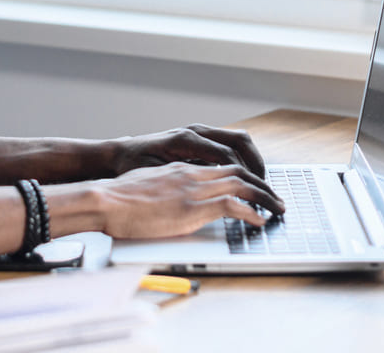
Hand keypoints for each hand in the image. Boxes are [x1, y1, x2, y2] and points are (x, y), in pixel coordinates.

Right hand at [94, 161, 283, 238]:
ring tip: (278, 208)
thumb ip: (165, 188)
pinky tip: (260, 220)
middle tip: (276, 195)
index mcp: (181, 168)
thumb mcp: (147, 185)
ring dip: (264, 195)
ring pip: (241, 183)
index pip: (222, 163)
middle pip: (238, 170)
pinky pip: (232, 205)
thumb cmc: (118, 197)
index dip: (244, 173)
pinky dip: (251, 212)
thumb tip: (171, 201)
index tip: (257, 184)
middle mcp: (191, 173)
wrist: (104, 199)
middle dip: (262, 182)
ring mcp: (193, 189)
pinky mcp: (192, 207)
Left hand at [109, 124, 266, 178]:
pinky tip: (243, 178)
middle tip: (267, 189)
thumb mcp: (154, 177)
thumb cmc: (132, 167)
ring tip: (260, 184)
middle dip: (257, 165)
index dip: (245, 177)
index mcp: (186, 140)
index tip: (256, 196)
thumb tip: (205, 193)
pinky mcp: (199, 138)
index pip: (227, 156)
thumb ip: (180, 182)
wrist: (118, 155)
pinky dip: (242, 159)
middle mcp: (195, 131)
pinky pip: (228, 144)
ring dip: (252, 160)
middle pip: (240, 141)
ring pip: (237, 139)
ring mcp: (198, 132)